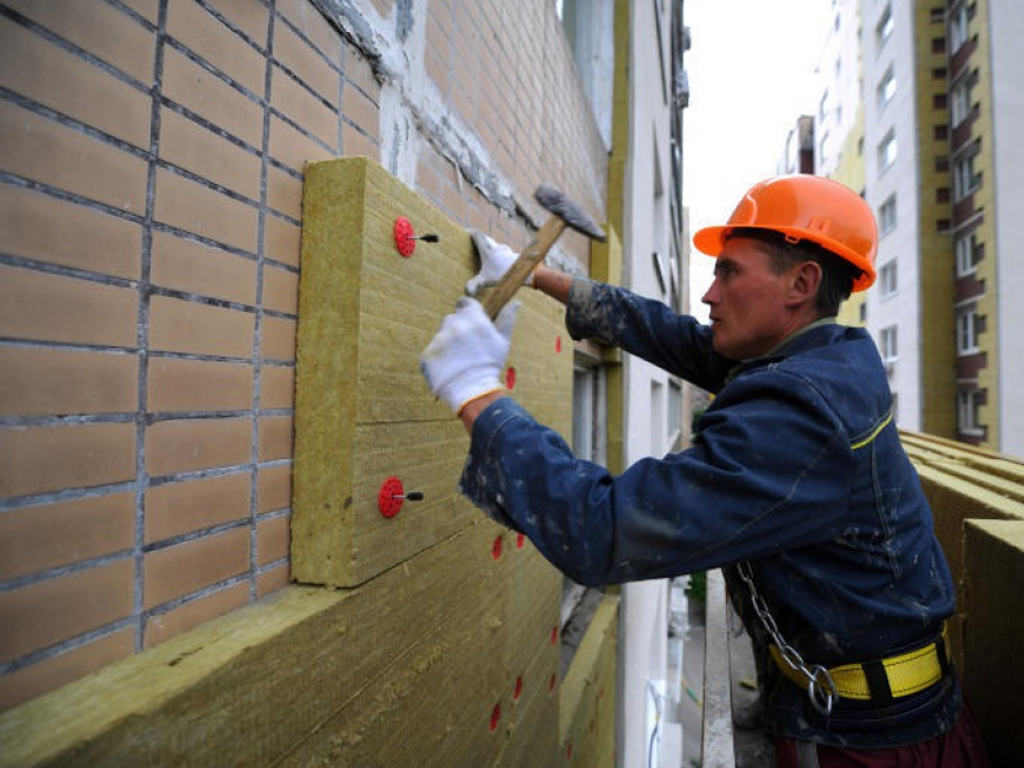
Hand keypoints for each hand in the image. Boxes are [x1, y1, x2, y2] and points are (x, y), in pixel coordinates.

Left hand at [420, 297, 519, 413]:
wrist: (473, 390)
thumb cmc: (490, 364)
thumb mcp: (503, 341)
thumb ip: (507, 318)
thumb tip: (516, 302)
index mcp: (472, 318)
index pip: (464, 302)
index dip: (466, 310)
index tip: (469, 319)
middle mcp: (453, 324)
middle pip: (452, 319)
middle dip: (458, 329)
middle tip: (467, 347)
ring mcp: (438, 339)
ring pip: (442, 336)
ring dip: (448, 344)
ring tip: (459, 361)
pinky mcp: (427, 354)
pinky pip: (433, 352)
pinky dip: (439, 359)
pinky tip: (449, 369)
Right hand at [466, 230, 531, 295]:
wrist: (526, 272)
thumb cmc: (505, 274)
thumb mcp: (486, 280)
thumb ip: (475, 284)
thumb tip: (466, 292)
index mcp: (487, 249)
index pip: (477, 235)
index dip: (471, 232)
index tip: (466, 231)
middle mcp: (496, 247)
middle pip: (486, 239)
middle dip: (479, 240)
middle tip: (473, 242)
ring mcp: (505, 250)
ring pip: (496, 245)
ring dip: (490, 247)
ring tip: (485, 253)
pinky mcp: (512, 255)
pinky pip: (502, 252)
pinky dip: (498, 254)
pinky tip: (498, 261)